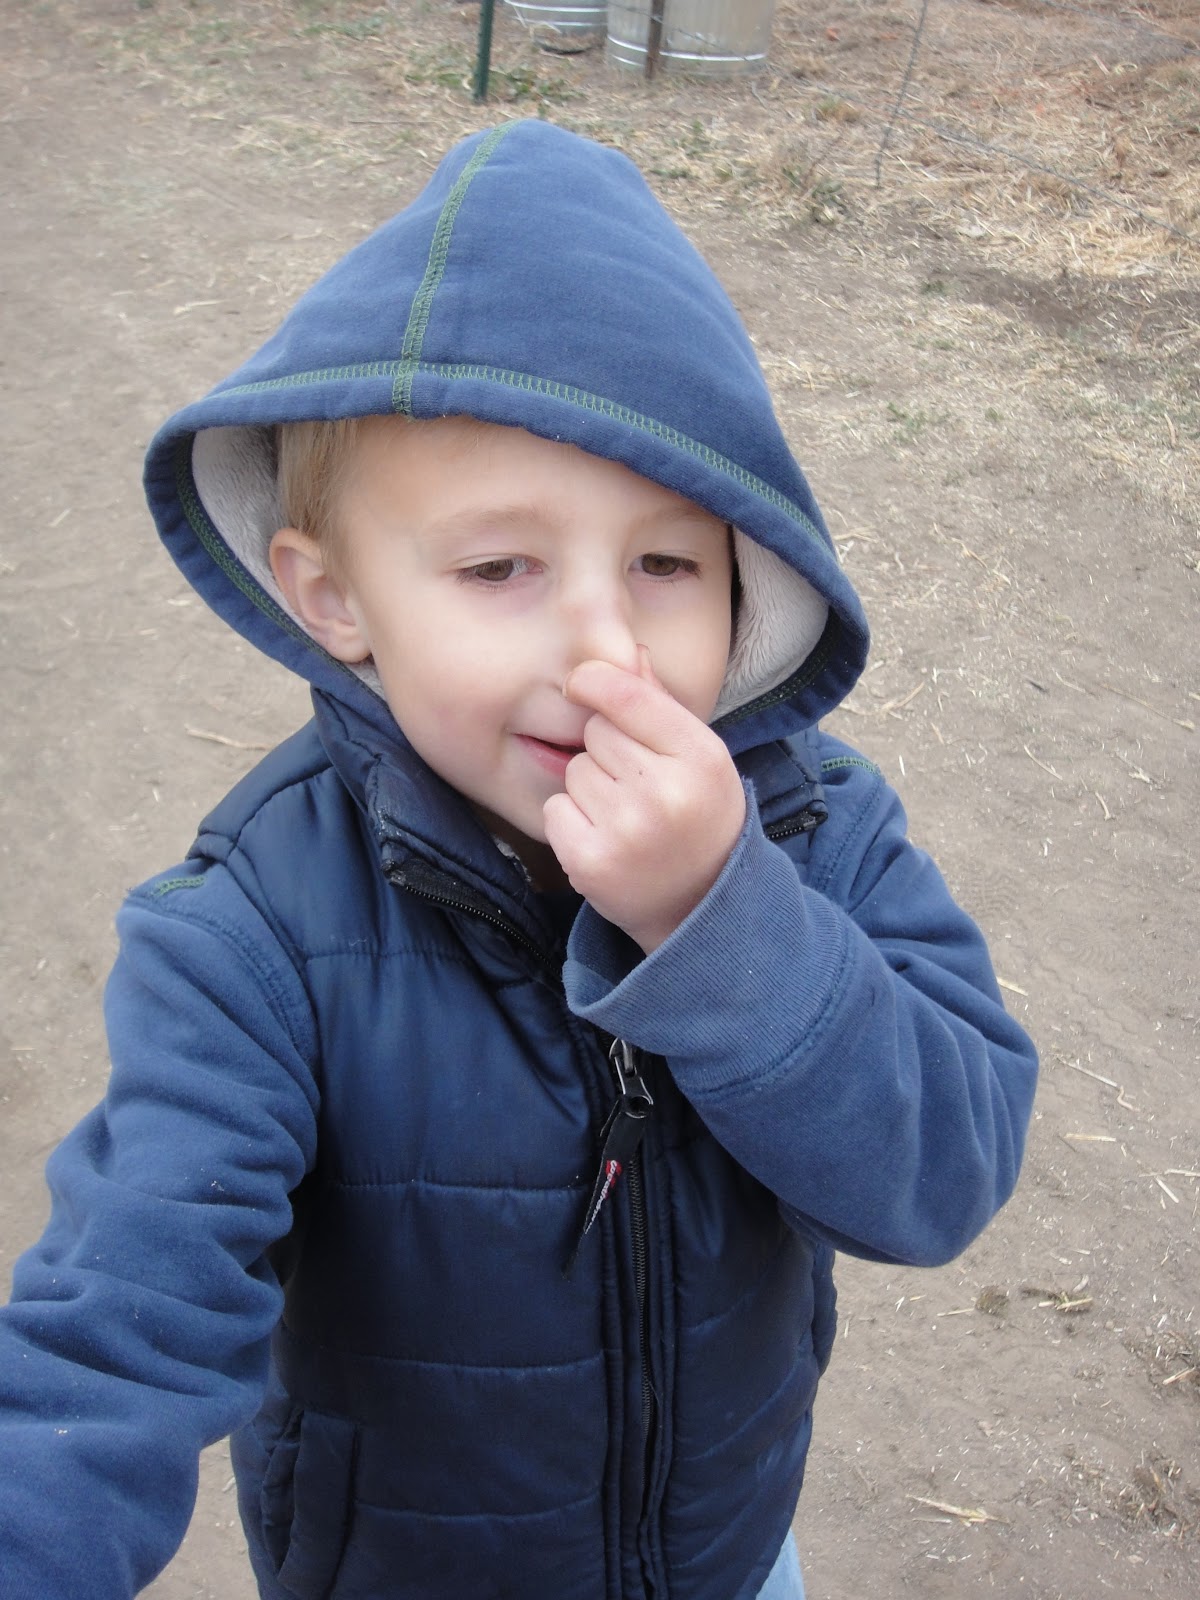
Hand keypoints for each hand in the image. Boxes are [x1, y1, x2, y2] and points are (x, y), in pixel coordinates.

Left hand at [542, 648, 745, 953]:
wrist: (701, 905)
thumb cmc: (699, 817)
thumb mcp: (699, 758)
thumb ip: (661, 705)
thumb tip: (628, 651)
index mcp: (700, 757)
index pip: (627, 695)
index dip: (594, 681)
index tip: (581, 683)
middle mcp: (666, 792)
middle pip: (596, 732)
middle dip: (607, 751)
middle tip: (637, 785)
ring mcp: (627, 831)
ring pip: (574, 770)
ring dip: (589, 788)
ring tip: (625, 816)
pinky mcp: (591, 863)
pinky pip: (555, 810)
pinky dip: (570, 821)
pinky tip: (605, 839)